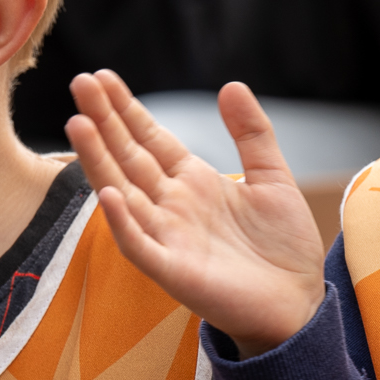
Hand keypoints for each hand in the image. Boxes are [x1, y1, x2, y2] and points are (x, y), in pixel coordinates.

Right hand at [66, 70, 326, 356]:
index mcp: (194, 182)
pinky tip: (108, 194)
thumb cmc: (283, 246)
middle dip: (104, 121)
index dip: (127, 109)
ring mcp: (168, 238)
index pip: (150, 139)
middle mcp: (172, 206)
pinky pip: (140, 245)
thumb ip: (252, 133)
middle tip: (80, 82)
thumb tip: (230, 85)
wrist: (300, 302)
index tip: (102, 78)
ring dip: (100, 161)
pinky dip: (123, 221)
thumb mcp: (273, 177)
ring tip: (79, 123)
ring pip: (123, 193)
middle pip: (129, 157)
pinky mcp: (174, 272)